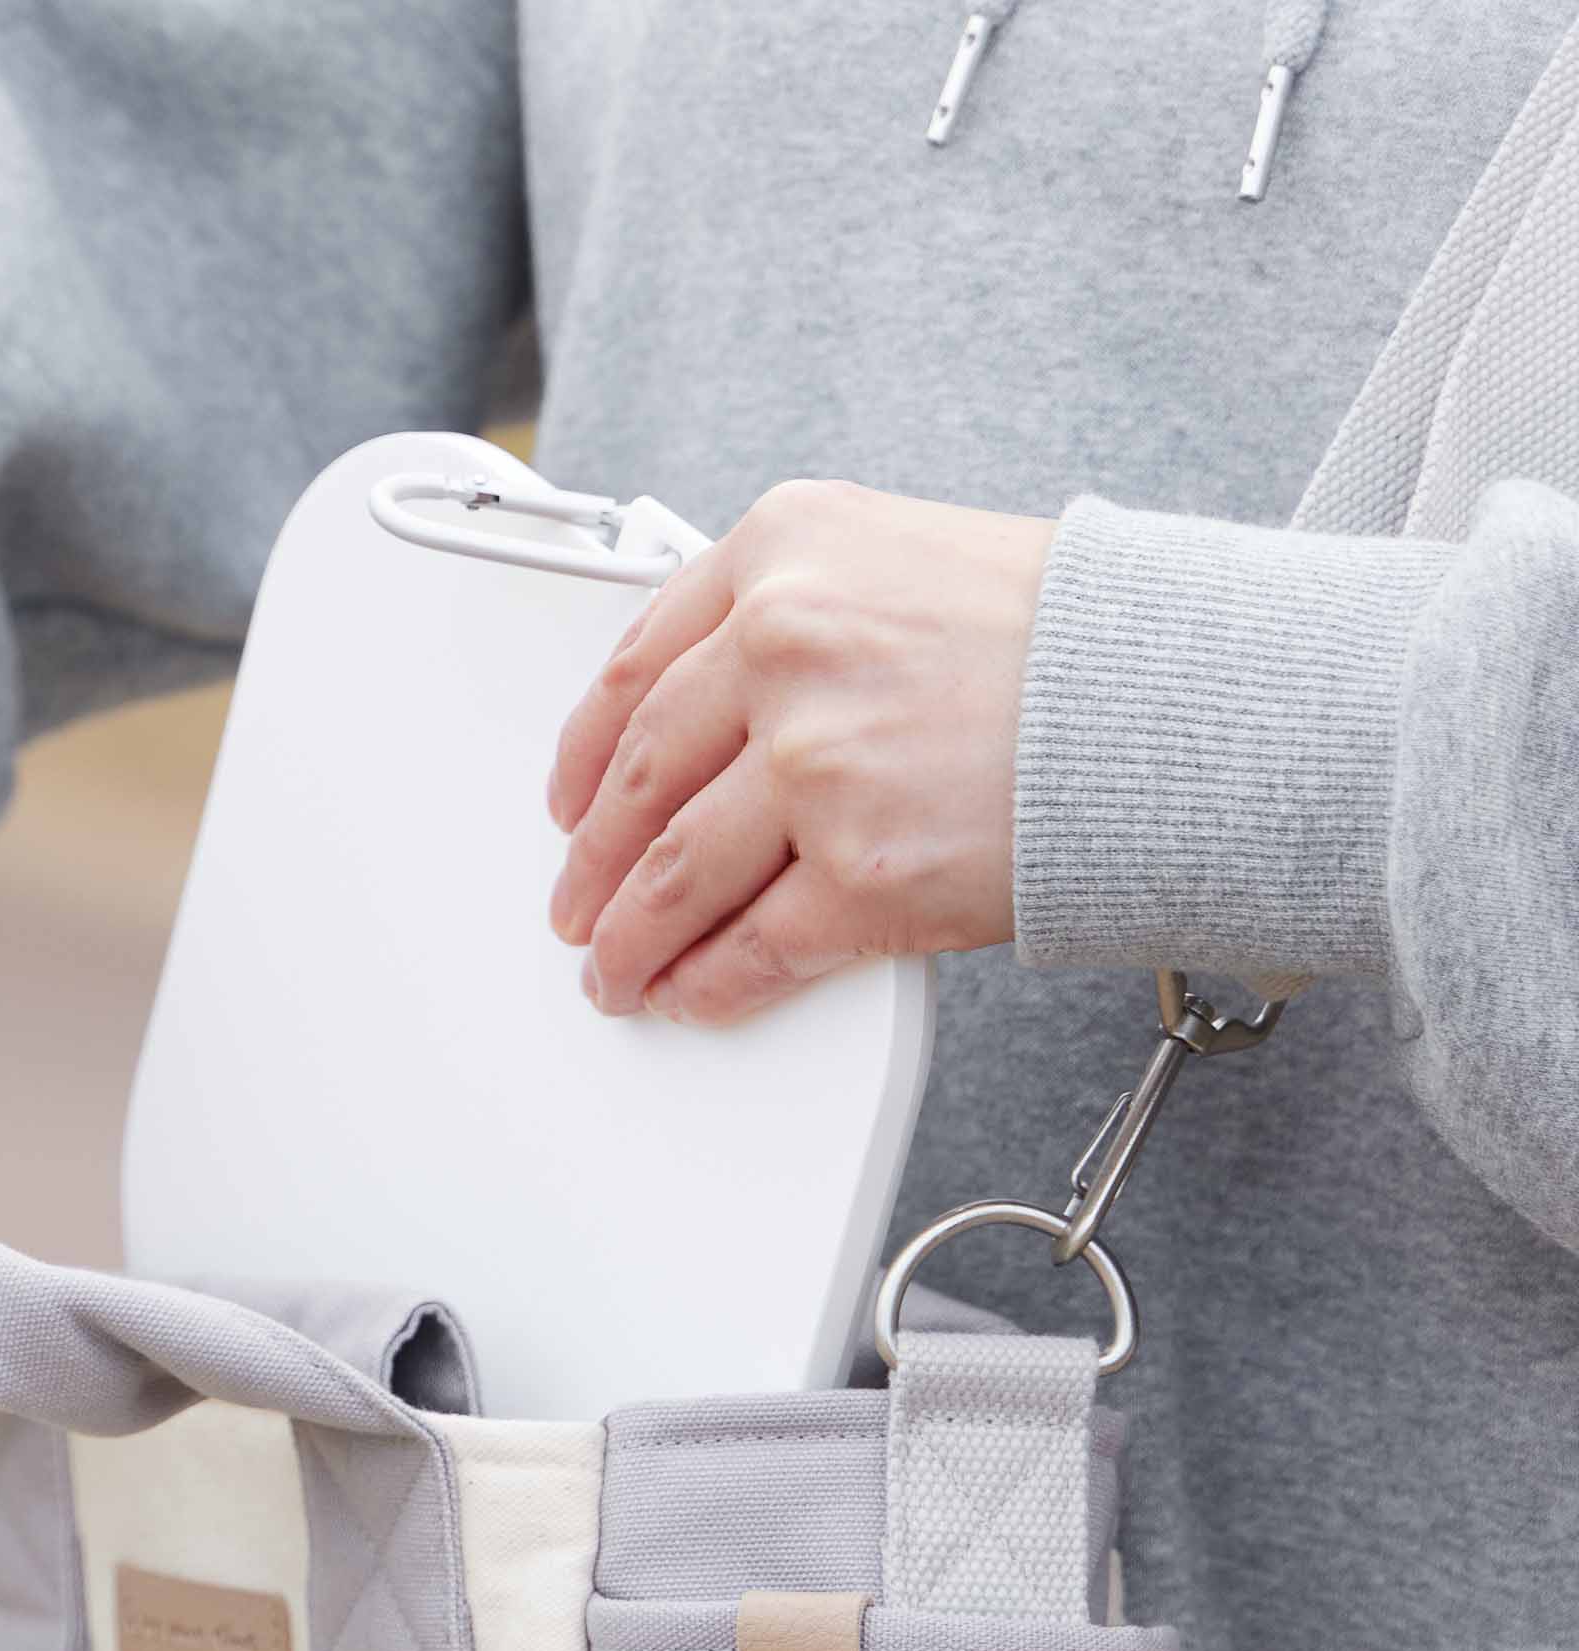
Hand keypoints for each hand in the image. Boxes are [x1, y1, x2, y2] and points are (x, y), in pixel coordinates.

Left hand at [546, 481, 1051, 1023]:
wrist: (1185, 703)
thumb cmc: (1073, 636)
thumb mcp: (906, 560)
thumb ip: (799, 615)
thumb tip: (713, 716)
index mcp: (784, 551)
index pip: (638, 668)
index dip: (586, 752)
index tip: (570, 797)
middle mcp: (785, 648)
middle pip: (640, 780)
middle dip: (592, 860)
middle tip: (577, 900)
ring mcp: (817, 765)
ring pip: (677, 875)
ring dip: (632, 938)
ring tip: (616, 968)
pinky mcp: (862, 872)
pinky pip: (752, 947)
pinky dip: (707, 983)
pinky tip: (690, 994)